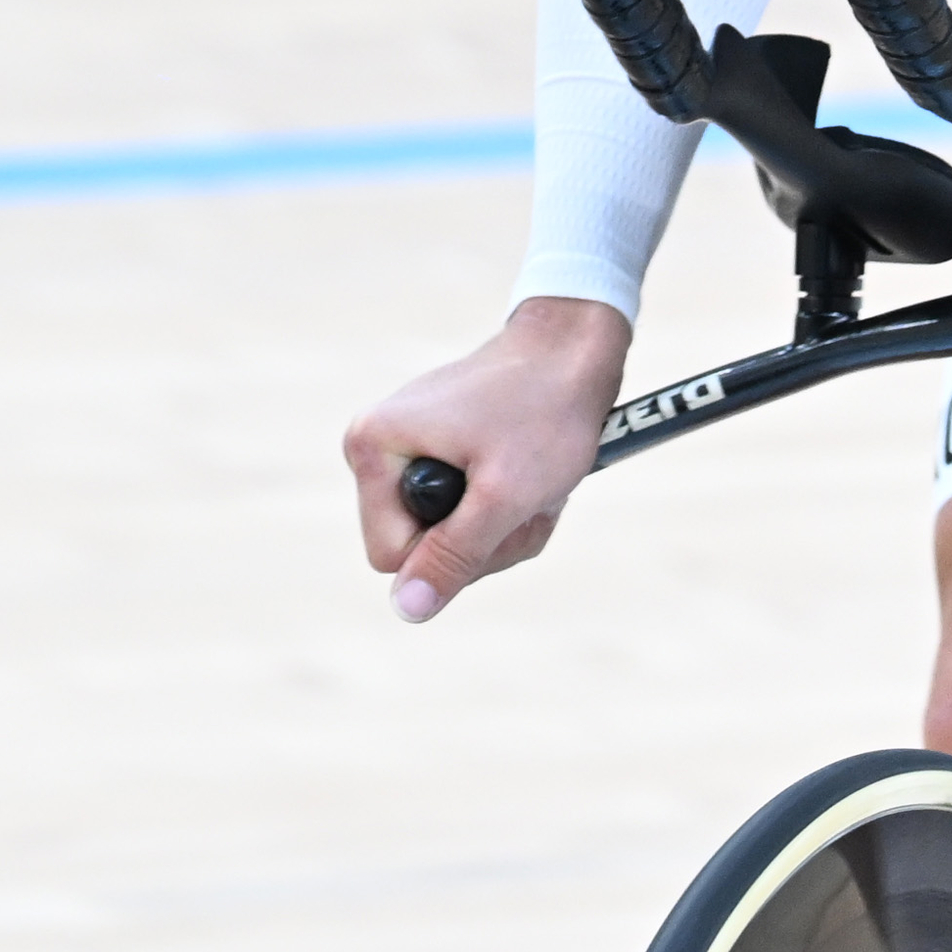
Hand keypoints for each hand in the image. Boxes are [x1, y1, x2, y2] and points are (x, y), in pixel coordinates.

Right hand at [342, 295, 630, 620]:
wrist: (579, 342)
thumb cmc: (548, 408)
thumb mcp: (505, 494)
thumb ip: (455, 554)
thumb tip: (406, 608)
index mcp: (372, 449)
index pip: (392, 556)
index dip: (452, 552)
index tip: (501, 510)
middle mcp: (378, 447)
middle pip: (420, 547)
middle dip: (484, 538)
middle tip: (530, 496)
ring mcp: (409, 446)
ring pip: (450, 532)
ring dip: (505, 523)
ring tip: (539, 481)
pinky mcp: (440, 446)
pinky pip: (467, 505)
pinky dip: (508, 503)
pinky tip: (536, 474)